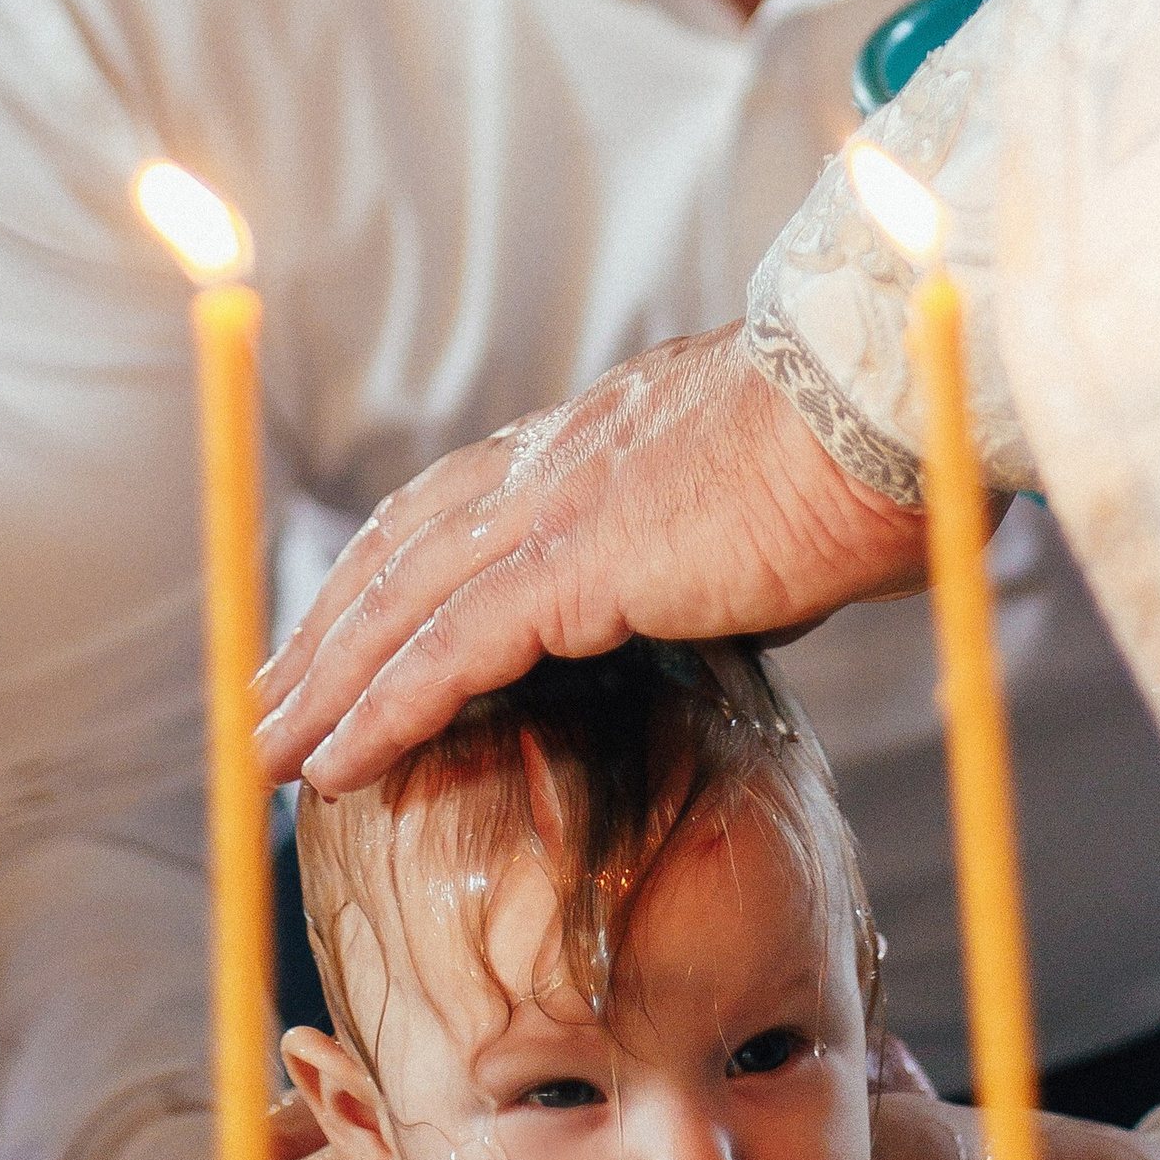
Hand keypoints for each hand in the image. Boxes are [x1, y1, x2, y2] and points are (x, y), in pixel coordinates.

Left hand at [258, 330, 920, 792]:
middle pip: (399, 553)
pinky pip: (453, 648)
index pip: (455, 509)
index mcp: (601, 443)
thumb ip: (732, 549)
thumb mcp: (782, 507)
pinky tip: (338, 762)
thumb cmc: (878, 451)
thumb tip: (736, 590)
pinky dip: (385, 708)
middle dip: (323, 636)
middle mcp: (560, 461)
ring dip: (323, 685)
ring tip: (264, 753)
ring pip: (403, 604)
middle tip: (261, 705)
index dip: (385, 577)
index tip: (339, 636)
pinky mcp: (582, 560)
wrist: (899, 397)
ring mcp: (563, 505)